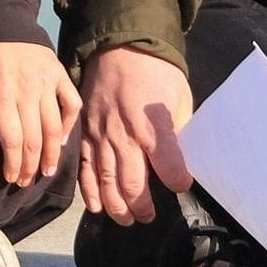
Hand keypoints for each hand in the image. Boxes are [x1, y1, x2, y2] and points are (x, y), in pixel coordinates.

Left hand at [0, 39, 80, 189]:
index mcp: (1, 94)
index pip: (13, 139)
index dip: (14, 163)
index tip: (12, 178)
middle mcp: (28, 91)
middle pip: (35, 139)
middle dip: (32, 166)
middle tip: (27, 181)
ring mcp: (47, 83)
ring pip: (55, 127)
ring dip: (53, 154)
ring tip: (47, 171)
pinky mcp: (60, 74)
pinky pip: (72, 105)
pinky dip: (69, 125)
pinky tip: (61, 141)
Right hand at [78, 45, 197, 223]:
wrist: (118, 47)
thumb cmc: (156, 72)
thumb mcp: (179, 98)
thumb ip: (179, 131)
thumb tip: (183, 158)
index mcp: (153, 126)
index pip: (170, 167)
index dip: (178, 182)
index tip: (181, 187)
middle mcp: (124, 135)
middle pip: (132, 183)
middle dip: (142, 206)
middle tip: (148, 217)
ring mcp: (100, 135)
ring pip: (106, 181)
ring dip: (116, 206)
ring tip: (127, 219)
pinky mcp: (84, 132)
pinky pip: (84, 167)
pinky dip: (89, 190)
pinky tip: (97, 206)